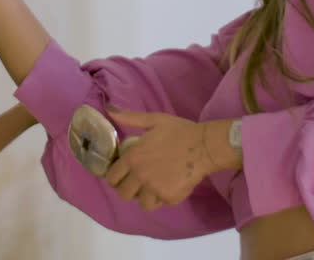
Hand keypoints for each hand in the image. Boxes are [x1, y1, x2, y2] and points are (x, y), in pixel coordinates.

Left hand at [103, 108, 220, 210]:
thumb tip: (109, 109)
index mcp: (133, 157)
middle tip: (137, 183)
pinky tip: (169, 186)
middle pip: (123, 194)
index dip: (115, 177)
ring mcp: (155, 189)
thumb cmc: (180, 131)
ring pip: (142, 203)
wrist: (205, 146)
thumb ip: (129, 117)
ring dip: (146, 196)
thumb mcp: (154, 120)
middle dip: (128, 189)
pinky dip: (163, 197)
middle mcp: (140, 176)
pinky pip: (161, 203)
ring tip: (154, 186)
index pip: (112, 177)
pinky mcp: (170, 198)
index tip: (122, 174)